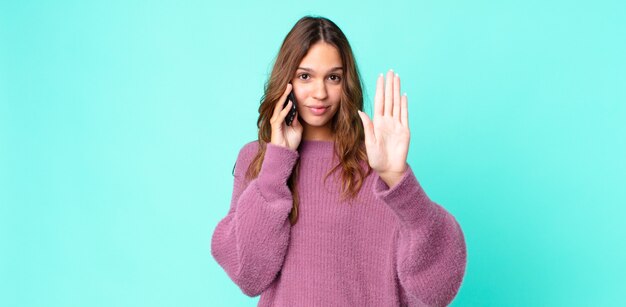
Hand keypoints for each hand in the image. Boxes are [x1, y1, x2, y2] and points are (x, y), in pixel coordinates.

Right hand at [270, 83, 302, 150]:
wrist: (286, 153)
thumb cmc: (291, 142)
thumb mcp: (297, 128)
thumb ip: (296, 119)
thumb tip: (297, 111)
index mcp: (282, 117)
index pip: (285, 104)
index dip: (288, 96)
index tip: (293, 87)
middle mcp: (277, 118)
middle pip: (280, 102)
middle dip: (285, 93)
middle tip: (289, 83)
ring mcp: (276, 121)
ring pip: (279, 106)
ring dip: (284, 97)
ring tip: (288, 89)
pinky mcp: (275, 126)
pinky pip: (281, 116)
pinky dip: (285, 109)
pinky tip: (290, 104)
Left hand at [357, 70, 409, 187]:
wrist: (388, 169)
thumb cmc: (376, 158)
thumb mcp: (369, 142)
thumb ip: (367, 126)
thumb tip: (360, 111)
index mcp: (377, 123)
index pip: (379, 102)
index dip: (380, 89)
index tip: (380, 77)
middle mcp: (387, 121)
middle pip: (389, 99)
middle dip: (389, 85)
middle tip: (391, 71)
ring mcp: (397, 125)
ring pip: (397, 104)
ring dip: (397, 91)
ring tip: (397, 78)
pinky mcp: (405, 131)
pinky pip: (405, 115)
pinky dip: (404, 105)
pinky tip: (403, 95)